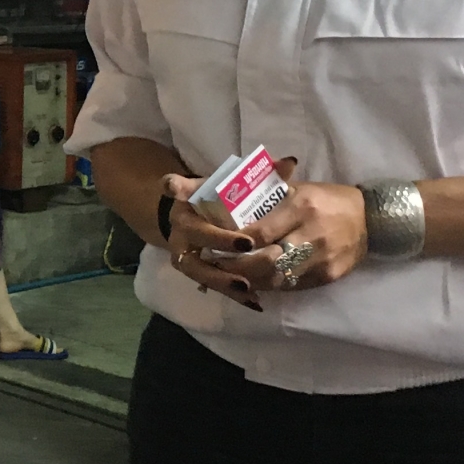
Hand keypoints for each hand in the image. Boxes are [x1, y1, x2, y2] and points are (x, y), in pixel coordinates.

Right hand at [160, 173, 266, 311]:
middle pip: (194, 233)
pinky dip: (230, 294)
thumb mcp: (242, 185)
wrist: (204, 223)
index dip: (174, 187)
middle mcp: (181, 225)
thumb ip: (265, 174)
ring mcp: (183, 251)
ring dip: (221, 277)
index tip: (173, 187)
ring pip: (197, 267)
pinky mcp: (194, 271)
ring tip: (246, 285)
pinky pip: (210, 285)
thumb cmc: (228, 202)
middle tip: (246, 245)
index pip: (176, 187)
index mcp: (189, 198)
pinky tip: (253, 301)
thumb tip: (290, 162)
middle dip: (218, 240)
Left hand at [217, 159, 370, 293]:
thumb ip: (269, 192)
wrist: (371, 219)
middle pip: (266, 261)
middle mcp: (311, 235)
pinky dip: (271, 286)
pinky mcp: (327, 276)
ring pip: (277, 279)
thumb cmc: (328, 200)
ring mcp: (321, 259)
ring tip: (231, 277)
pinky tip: (255, 284)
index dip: (235, 243)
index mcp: (301, 207)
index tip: (216, 244)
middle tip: (217, 266)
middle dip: (238, 267)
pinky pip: (292, 286)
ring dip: (251, 281)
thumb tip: (234, 189)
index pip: (260, 232)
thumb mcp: (301, 188)